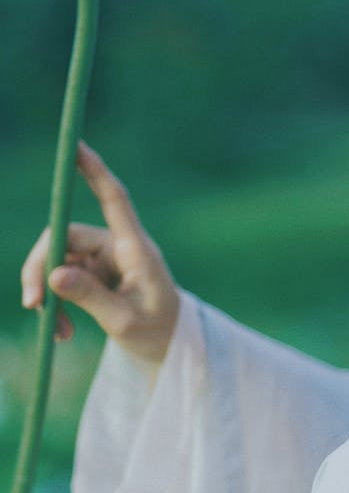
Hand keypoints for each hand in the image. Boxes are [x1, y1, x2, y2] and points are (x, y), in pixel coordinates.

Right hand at [21, 142, 179, 364]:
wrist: (170, 346)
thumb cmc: (158, 332)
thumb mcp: (125, 321)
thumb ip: (91, 297)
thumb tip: (53, 275)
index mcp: (135, 248)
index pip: (114, 200)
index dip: (95, 171)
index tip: (76, 146)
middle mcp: (116, 246)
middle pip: (64, 237)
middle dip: (42, 269)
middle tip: (33, 304)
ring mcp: (103, 259)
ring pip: (57, 261)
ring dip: (49, 295)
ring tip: (58, 332)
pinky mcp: (93, 274)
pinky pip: (61, 279)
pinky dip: (56, 305)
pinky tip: (63, 332)